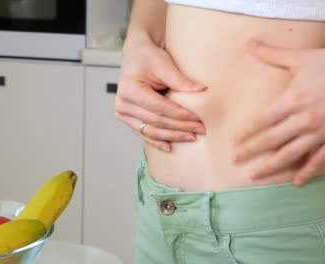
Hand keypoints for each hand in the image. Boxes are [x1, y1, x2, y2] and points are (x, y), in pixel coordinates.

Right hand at [115, 37, 206, 151]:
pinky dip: (158, 141)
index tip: (198, 119)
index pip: (159, 108)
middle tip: (201, 129)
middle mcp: (122, 104)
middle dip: (180, 127)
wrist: (135, 55)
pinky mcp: (127, 119)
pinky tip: (170, 147)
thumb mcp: (163, 63)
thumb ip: (180, 80)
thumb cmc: (147, 56)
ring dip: (172, 136)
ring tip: (191, 137)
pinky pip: (144, 133)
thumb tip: (202, 91)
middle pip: (157, 122)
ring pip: (151, 131)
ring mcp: (123, 114)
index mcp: (129, 90)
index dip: (180, 115)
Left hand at [233, 40, 324, 185]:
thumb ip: (272, 54)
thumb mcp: (300, 57)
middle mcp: (304, 119)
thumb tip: (250, 44)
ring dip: (271, 166)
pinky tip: (296, 181)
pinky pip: (319, 159)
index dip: (246, 132)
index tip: (233, 141)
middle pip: (271, 140)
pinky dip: (308, 171)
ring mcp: (320, 132)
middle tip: (234, 161)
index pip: (262, 120)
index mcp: (292, 100)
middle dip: (251, 152)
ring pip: (291, 154)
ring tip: (255, 175)